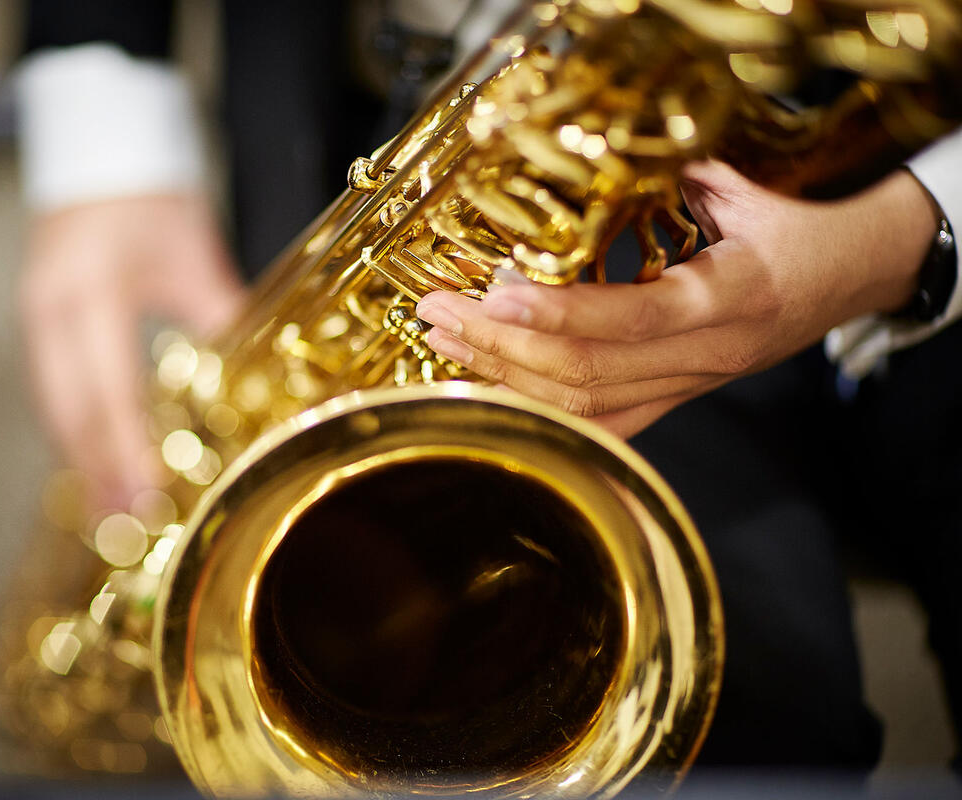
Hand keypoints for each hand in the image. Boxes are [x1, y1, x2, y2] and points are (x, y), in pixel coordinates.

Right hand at [20, 193, 246, 509]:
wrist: (101, 146)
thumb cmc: (151, 196)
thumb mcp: (194, 257)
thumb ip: (221, 321)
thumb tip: (257, 384)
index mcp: (91, 292)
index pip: (108, 390)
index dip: (124, 450)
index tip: (145, 496)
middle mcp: (51, 308)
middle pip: (69, 408)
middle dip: (95, 471)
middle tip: (121, 524)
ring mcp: (36, 313)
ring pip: (53, 403)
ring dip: (78, 459)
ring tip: (106, 509)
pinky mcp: (37, 318)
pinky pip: (50, 387)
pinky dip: (70, 429)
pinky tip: (89, 461)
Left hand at [416, 161, 937, 438]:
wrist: (848, 278)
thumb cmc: (802, 234)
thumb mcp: (751, 194)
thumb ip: (679, 178)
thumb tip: (598, 162)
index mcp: (727, 301)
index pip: (628, 321)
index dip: (555, 313)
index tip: (490, 295)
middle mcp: (702, 357)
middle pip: (586, 373)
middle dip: (501, 345)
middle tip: (437, 311)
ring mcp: (686, 387)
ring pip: (583, 406)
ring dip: (504, 375)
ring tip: (443, 342)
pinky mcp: (672, 400)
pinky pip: (598, 424)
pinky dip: (536, 409)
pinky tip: (487, 385)